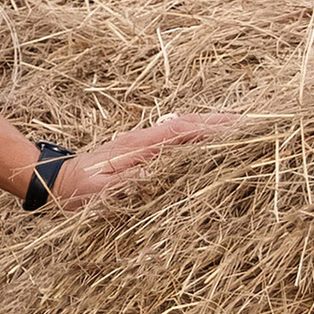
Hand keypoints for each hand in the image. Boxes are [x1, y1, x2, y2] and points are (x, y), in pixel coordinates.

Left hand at [51, 111, 236, 209]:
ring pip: (187, 128)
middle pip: (191, 123)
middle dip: (223, 123)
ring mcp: (146, 141)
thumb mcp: (105, 191)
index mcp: (142, 145)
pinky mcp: (145, 149)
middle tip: (256, 125)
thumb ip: (134, 181)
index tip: (241, 126)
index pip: (185, 130)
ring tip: (244, 130)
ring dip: (214, 127)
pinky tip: (214, 144)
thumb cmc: (80, 190)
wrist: (58, 181)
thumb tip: (164, 174)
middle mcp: (147, 138)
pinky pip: (179, 138)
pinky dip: (200, 136)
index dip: (213, 127)